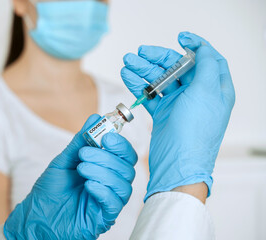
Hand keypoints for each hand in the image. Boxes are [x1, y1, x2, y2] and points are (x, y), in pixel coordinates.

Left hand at [4, 115, 137, 238]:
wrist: (37, 216)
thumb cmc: (51, 189)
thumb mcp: (64, 160)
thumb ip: (81, 141)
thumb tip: (95, 118)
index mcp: (105, 168)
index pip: (125, 154)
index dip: (121, 144)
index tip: (106, 137)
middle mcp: (111, 183)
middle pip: (127, 167)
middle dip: (107, 157)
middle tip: (85, 154)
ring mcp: (109, 200)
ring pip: (123, 184)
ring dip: (103, 172)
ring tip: (81, 168)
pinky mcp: (104, 216)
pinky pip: (115, 203)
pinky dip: (103, 190)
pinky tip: (88, 185)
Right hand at [121, 32, 234, 199]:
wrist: (177, 165)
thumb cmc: (195, 131)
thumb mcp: (206, 93)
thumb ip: (207, 67)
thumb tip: (202, 49)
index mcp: (214, 88)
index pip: (206, 58)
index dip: (194, 45)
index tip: (180, 37)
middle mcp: (197, 95)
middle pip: (177, 67)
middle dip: (157, 58)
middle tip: (138, 53)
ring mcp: (179, 104)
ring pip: (160, 80)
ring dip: (143, 70)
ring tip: (127, 63)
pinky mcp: (164, 114)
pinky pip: (151, 95)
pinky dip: (139, 85)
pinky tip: (127, 76)